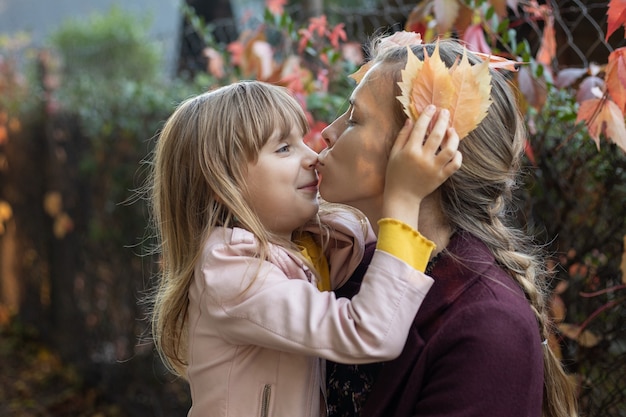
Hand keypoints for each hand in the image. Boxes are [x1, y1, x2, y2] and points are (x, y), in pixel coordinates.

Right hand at [382, 105, 461, 227]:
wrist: (402, 197)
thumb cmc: (395, 174)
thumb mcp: (394, 154)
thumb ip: (402, 136)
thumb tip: (411, 120)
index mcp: (410, 151)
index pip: (420, 128)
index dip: (427, 115)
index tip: (432, 107)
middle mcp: (423, 158)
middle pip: (437, 134)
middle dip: (443, 120)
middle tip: (445, 112)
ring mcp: (434, 168)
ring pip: (450, 148)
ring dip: (453, 137)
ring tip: (452, 130)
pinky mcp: (442, 177)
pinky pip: (455, 164)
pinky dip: (458, 155)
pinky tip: (454, 149)